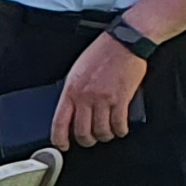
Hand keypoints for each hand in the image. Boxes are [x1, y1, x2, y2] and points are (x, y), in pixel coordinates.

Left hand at [55, 31, 149, 147]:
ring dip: (104, 136)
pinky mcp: (122, 98)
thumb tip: (71, 109)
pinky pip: (118, 123)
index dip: (60, 139)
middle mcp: (86, 97)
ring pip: (101, 131)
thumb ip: (73, 91)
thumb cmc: (102, 52)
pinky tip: (120, 129)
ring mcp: (104, 99)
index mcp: (71, 91)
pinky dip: (119, 130)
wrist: (125, 41)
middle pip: (82, 131)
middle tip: (89, 140)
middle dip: (86, 140)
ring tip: (106, 134)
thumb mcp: (77, 71)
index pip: (59, 123)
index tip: (63, 145)